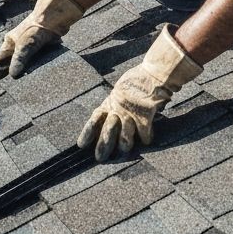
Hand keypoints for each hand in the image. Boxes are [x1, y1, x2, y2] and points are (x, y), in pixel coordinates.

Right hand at [0, 0, 83, 78]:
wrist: (54, 18)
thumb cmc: (36, 28)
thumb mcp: (25, 45)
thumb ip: (19, 59)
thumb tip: (13, 75)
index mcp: (9, 42)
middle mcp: (17, 44)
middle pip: (10, 62)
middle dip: (10, 73)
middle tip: (12, 86)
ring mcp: (28, 45)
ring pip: (23, 62)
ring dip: (24, 71)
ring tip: (26, 83)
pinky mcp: (40, 47)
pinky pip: (35, 60)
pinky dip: (36, 68)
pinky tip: (39, 75)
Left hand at [78, 25, 202, 160]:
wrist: (151, 75)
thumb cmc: (134, 82)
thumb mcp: (118, 92)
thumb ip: (114, 105)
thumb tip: (109, 118)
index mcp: (109, 103)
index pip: (94, 120)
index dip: (87, 133)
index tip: (80, 145)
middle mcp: (117, 110)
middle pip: (107, 132)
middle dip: (103, 146)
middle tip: (99, 159)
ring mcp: (131, 113)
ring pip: (125, 136)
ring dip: (125, 144)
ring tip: (124, 151)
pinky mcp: (145, 115)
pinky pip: (144, 133)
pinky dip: (146, 138)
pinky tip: (147, 141)